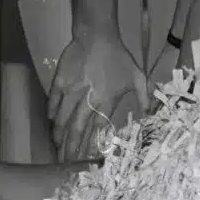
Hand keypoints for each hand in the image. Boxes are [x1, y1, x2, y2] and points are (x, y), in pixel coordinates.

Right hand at [46, 30, 145, 160]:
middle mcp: (87, 101)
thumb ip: (145, 97)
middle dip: (71, 148)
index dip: (91, 146)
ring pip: (63, 119)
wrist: (96, 36)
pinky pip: (54, 102)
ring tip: (56, 150)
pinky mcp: (59, 83)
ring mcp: (71, 92)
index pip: (97, 130)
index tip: (87, 160)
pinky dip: (52, 114)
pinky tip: (51, 124)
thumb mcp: (137, 77)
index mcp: (106, 101)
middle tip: (66, 163)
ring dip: (59, 136)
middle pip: (77, 130)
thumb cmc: (119, 57)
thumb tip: (148, 115)